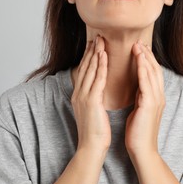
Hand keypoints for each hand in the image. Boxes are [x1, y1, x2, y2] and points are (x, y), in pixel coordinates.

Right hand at [71, 36, 110, 153]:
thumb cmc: (96, 132)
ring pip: (90, 70)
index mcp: (79, 96)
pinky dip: (100, 66)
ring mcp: (83, 97)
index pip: (85, 72)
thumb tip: (98, 91)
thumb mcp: (93, 112)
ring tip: (100, 40)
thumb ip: (93, 99)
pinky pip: (96, 79)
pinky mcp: (91, 101)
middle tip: (97, 36)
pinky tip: (104, 55)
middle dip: (91, 51)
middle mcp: (78, 94)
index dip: (89, 57)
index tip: (95, 45)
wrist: (92, 147)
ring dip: (95, 53)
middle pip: (85, 67)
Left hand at [125, 42, 164, 157]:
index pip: (153, 74)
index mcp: (155, 98)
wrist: (141, 150)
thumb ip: (141, 97)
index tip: (139, 49)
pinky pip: (147, 82)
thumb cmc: (138, 132)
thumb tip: (137, 88)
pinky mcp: (150, 104)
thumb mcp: (139, 110)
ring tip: (138, 45)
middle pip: (155, 70)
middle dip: (147, 55)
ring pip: (152, 73)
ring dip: (145, 58)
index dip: (147, 60)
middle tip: (139, 41)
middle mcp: (159, 96)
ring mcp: (156, 100)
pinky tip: (138, 59)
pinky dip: (143, 69)